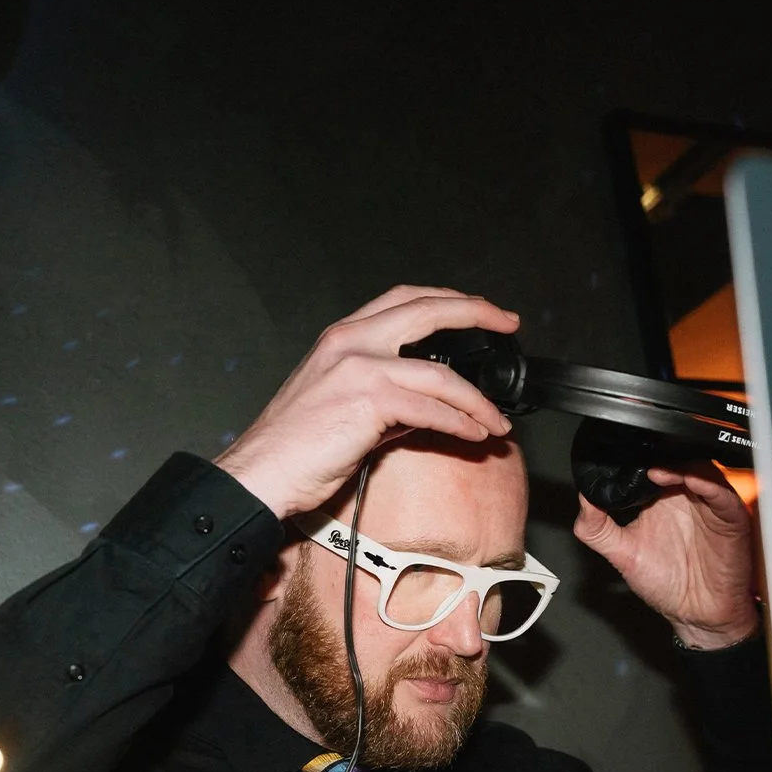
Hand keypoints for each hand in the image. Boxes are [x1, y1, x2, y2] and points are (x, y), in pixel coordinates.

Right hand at [214, 285, 518, 520]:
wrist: (263, 471)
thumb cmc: (296, 446)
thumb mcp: (343, 404)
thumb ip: (388, 397)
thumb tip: (431, 409)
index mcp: (343, 337)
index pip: (404, 299)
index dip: (447, 299)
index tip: (480, 309)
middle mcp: (351, 341)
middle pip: (427, 309)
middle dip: (476, 312)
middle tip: (509, 323)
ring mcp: (360, 368)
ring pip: (440, 373)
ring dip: (478, 400)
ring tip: (497, 421)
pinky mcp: (368, 401)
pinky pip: (431, 407)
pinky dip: (460, 422)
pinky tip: (474, 435)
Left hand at [573, 461, 760, 648]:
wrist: (697, 615)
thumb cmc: (667, 585)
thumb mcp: (622, 554)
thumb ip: (597, 529)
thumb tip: (582, 500)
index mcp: (662, 500)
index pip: (652, 464)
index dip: (638, 457)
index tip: (620, 455)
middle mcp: (687, 497)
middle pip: (677, 460)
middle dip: (659, 455)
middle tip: (640, 459)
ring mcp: (709, 506)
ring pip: (701, 470)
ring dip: (681, 466)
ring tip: (658, 471)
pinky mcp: (730, 519)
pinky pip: (722, 495)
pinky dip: (707, 484)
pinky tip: (690, 481)